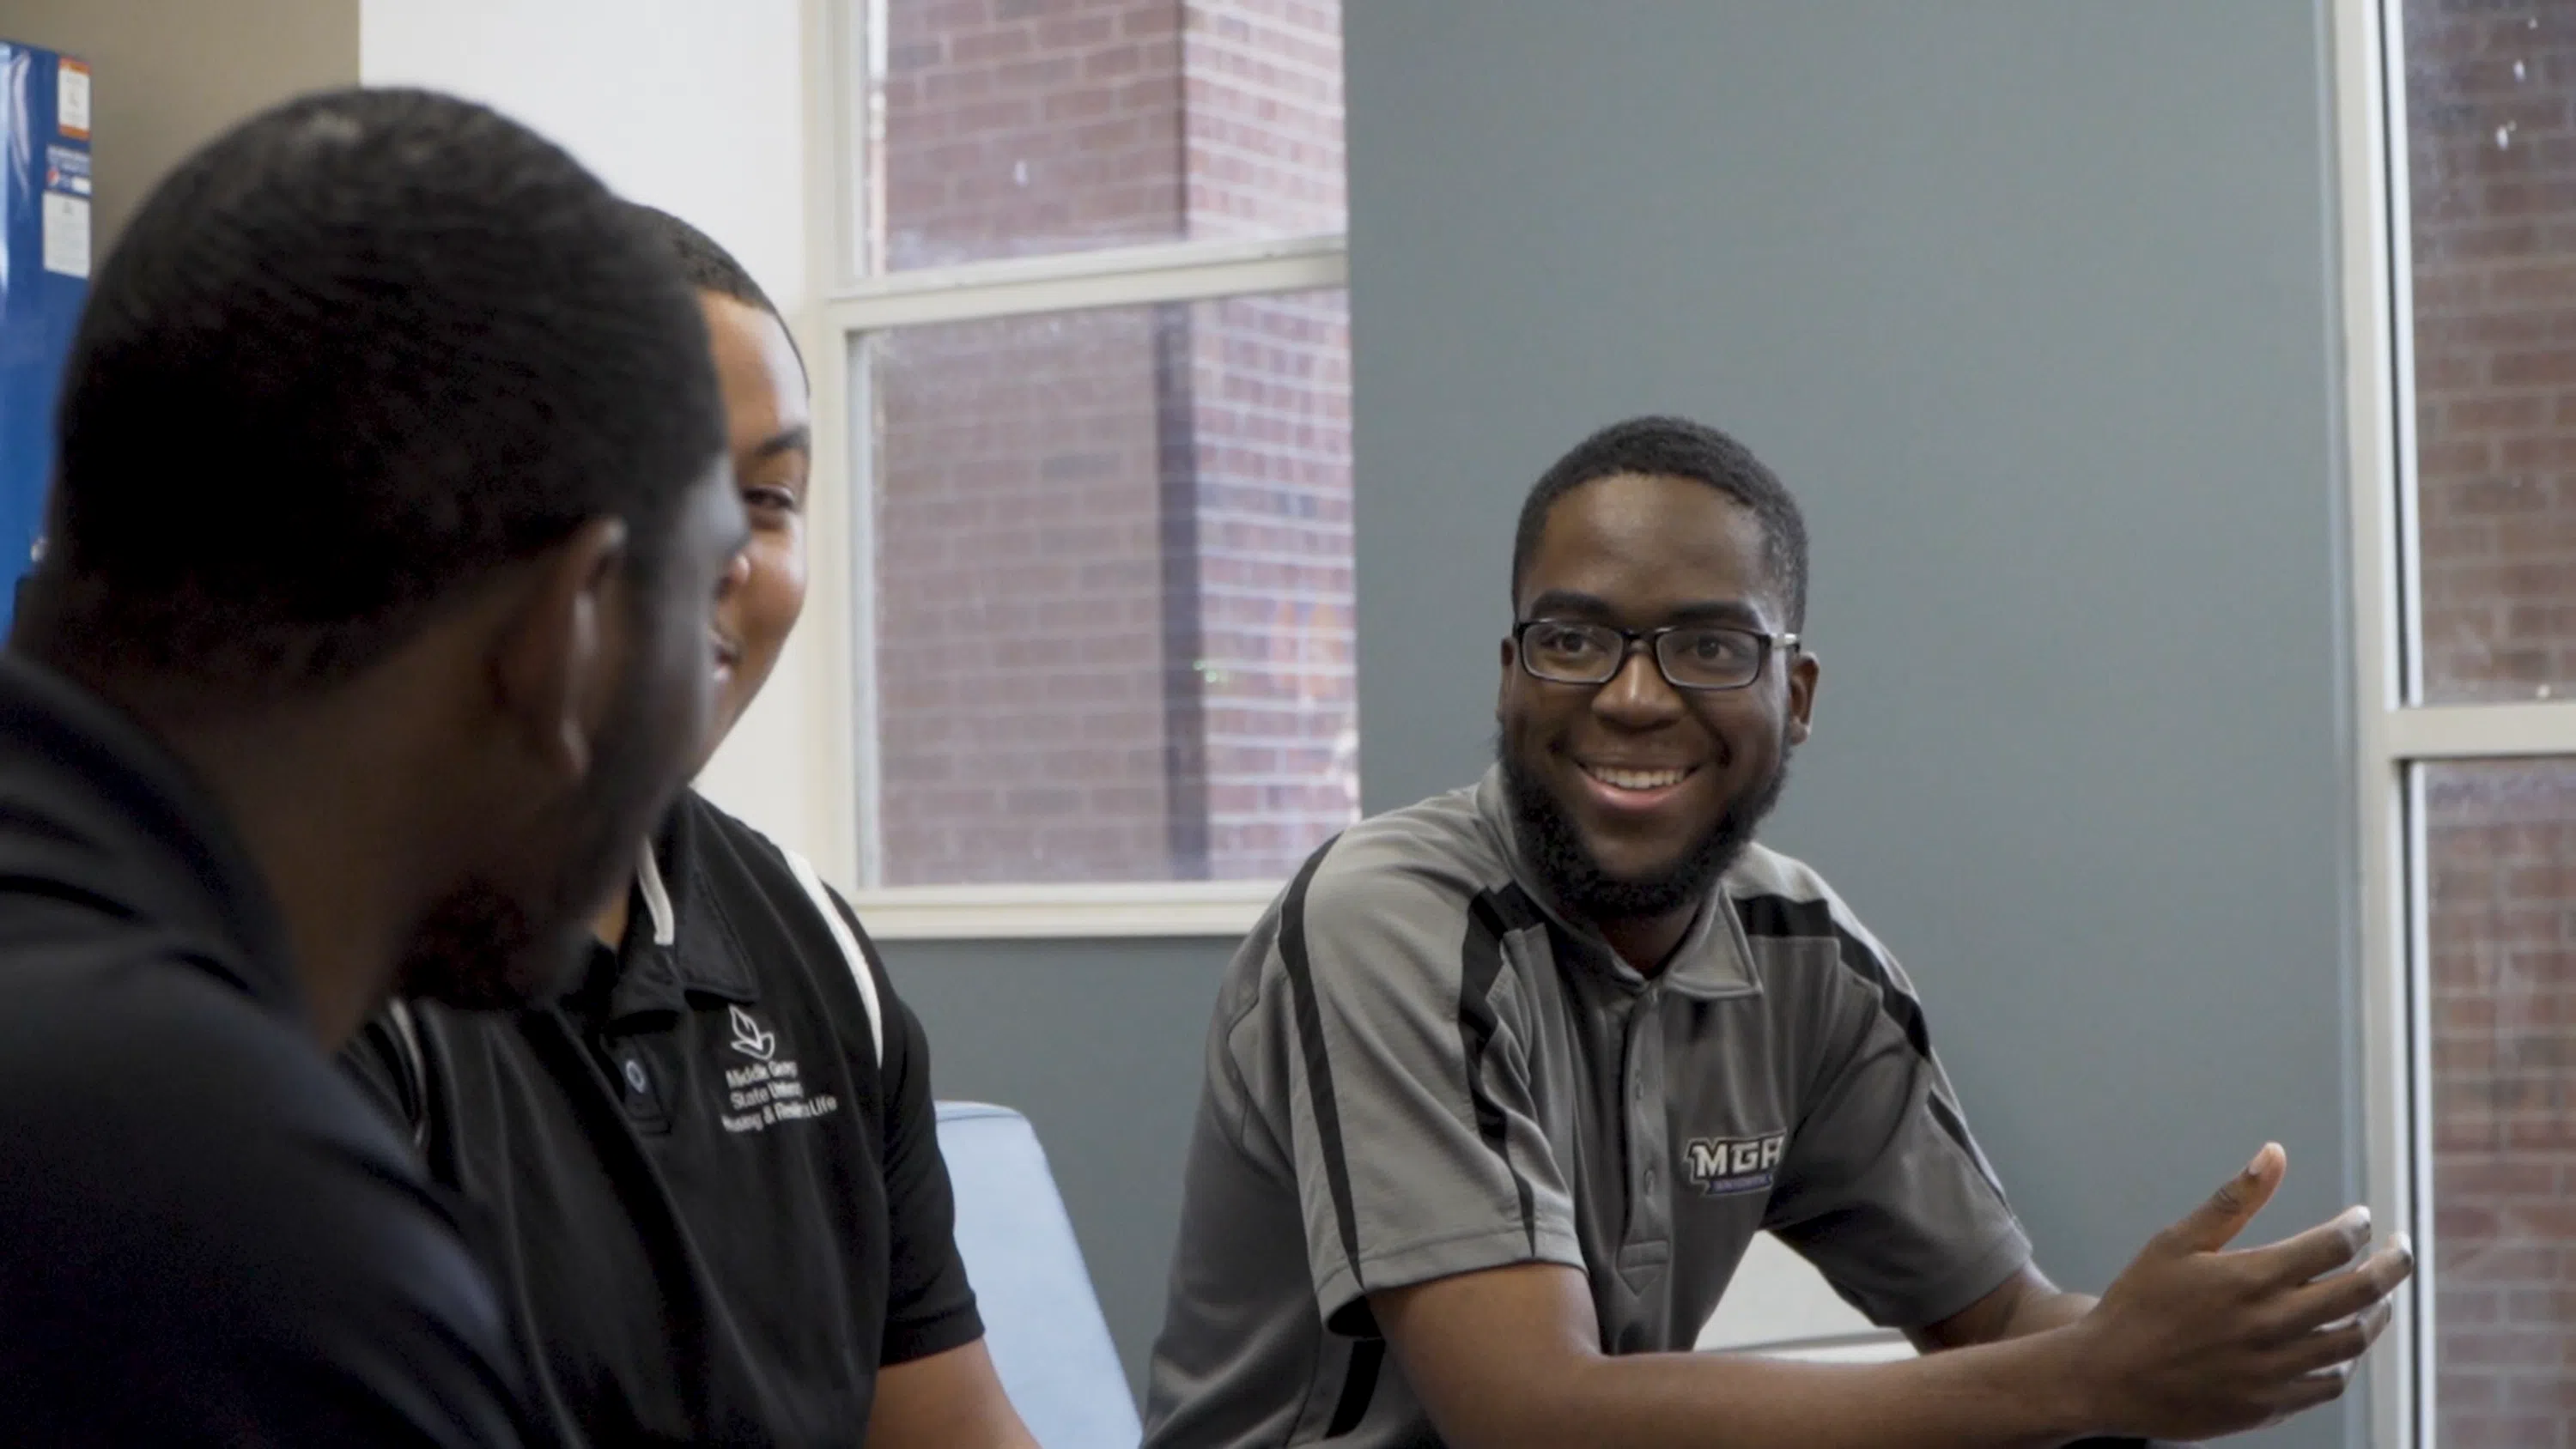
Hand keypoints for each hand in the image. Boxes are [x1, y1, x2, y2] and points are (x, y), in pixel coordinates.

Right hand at [2062, 1143, 2413, 1440]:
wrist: (2107, 1378)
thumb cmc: (2137, 1303)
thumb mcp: (2175, 1242)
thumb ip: (2232, 1200)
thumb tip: (2274, 1154)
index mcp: (2250, 1278)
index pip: (2333, 1245)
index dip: (2357, 1227)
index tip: (2362, 1219)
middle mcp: (2272, 1325)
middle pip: (2362, 1292)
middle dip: (2393, 1265)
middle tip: (2403, 1250)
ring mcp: (2277, 1370)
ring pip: (2354, 1340)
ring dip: (2377, 1312)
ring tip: (2380, 1296)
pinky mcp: (2272, 1405)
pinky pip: (2330, 1382)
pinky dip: (2347, 1359)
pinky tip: (2342, 1342)